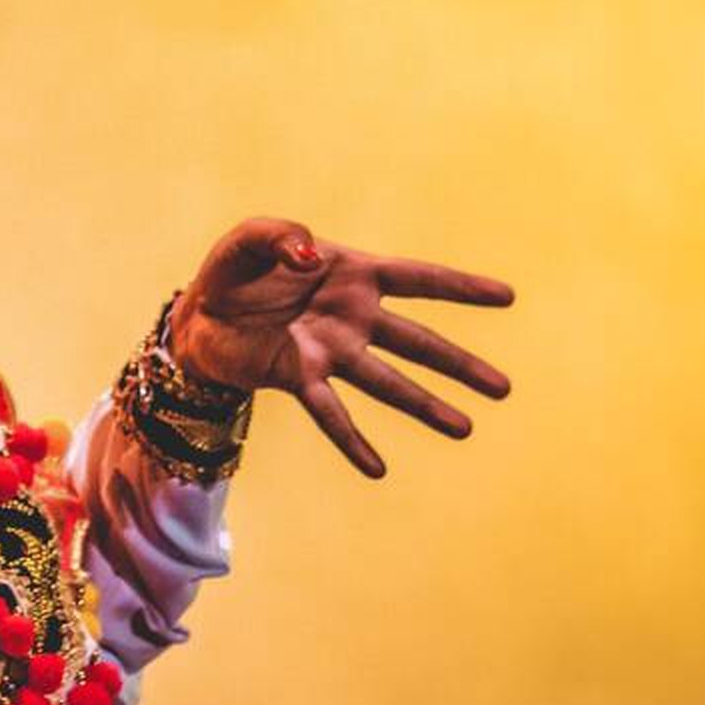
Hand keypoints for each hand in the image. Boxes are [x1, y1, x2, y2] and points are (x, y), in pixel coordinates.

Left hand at [170, 217, 512, 478]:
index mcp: (352, 273)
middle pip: (417, 341)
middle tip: (503, 388)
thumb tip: (310, 256)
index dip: (461, 286)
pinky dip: (351, 440)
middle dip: (460, 364)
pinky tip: (377, 469)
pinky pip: (331, 413)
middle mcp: (352, 316)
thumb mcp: (249, 238)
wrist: (197, 315)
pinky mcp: (300, 378)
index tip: (507, 296)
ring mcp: (331, 351)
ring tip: (464, 429)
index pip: (418, 278)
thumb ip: (279, 235)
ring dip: (424, 405)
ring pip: (386, 380)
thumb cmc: (234, 270)